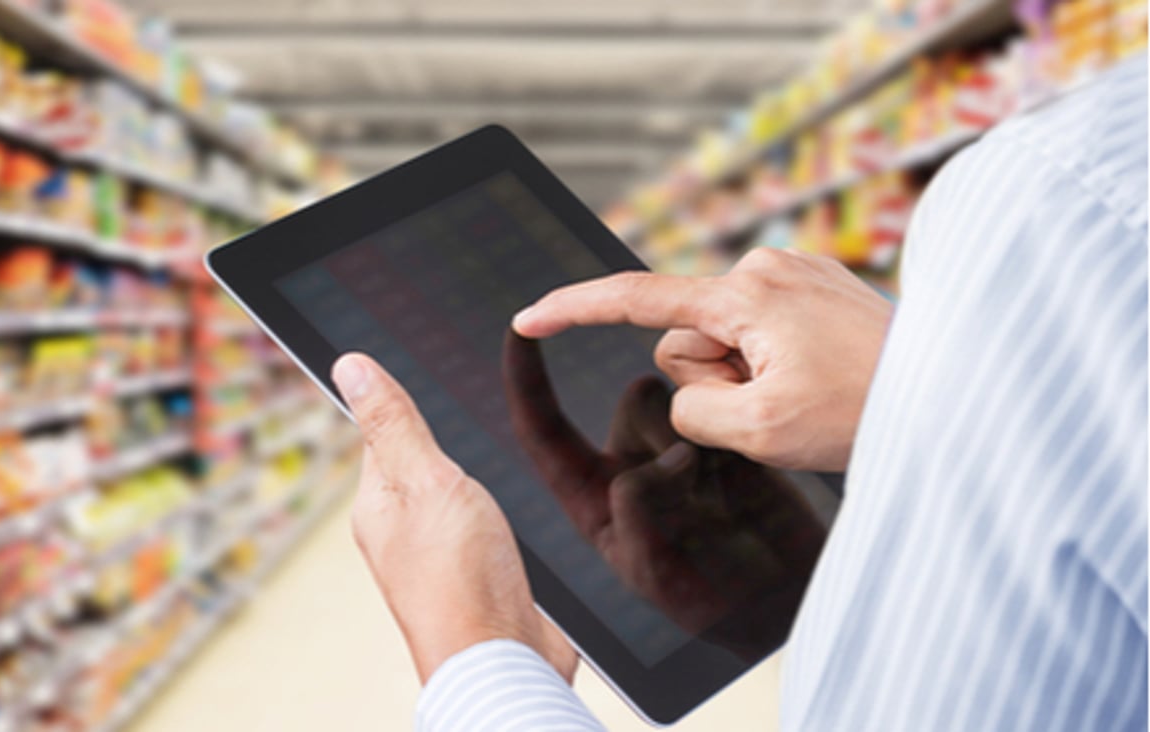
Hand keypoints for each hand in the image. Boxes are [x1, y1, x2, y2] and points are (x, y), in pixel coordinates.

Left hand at [332, 352, 576, 684]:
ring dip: (477, 477)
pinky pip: (484, 526)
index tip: (429, 372)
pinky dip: (499, 510)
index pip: (381, 434)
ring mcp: (441, 556)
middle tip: (475, 409)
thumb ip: (395, 423)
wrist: (505, 660)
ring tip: (499, 458)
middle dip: (447, 439)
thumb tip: (350, 365)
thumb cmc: (461, 578)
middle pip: (421, 464)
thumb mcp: (426, 479)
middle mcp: (402, 531)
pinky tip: (517, 507)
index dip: (404, 402)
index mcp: (377, 505)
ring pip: (456, 496)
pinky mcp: (479, 576)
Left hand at [503, 333, 826, 658]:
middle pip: (636, 400)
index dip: (525, 379)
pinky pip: (725, 407)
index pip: (543, 429)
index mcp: (591, 494)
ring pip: (684, 400)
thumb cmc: (709, 601)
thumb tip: (668, 457)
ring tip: (728, 492)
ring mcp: (680, 449)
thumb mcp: (656, 571)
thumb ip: (642, 512)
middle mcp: (631, 462)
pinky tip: (750, 480)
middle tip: (696, 484)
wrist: (778, 600)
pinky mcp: (729, 440)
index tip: (518, 328)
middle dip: (666, 424)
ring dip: (704, 431)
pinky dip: (736, 431)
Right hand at [513, 249, 892, 470]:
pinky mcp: (814, 288)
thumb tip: (692, 387)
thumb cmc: (863, 411)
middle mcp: (764, 268)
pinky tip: (822, 376)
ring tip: (809, 391)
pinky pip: (762, 334)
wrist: (953, 391)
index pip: (634, 299)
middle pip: (688, 340)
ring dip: (750, 376)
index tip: (528, 318)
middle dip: (716, 380)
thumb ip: (692, 408)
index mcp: (742, 294)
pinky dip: (776, 363)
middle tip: (779, 404)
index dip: (573, 310)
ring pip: (726, 342)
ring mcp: (793, 274)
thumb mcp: (757, 430)